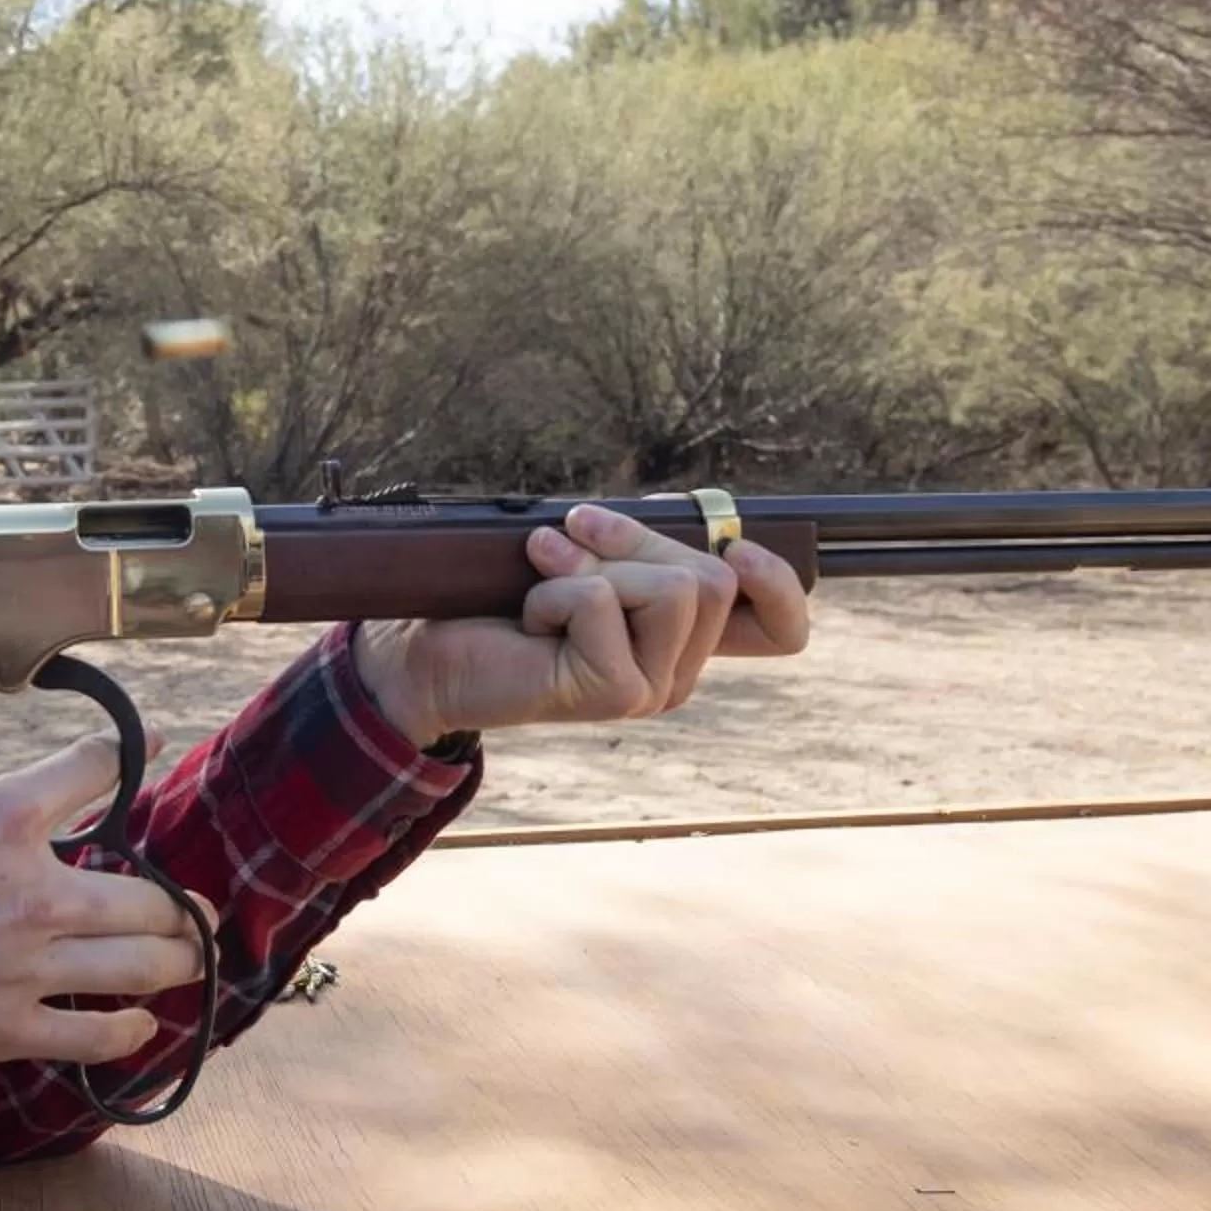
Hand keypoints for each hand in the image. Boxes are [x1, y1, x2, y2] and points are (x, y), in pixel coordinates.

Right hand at [0, 576, 211, 1099]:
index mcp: (0, 818)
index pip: (95, 770)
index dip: (126, 751)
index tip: (149, 743)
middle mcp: (32, 895)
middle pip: (145, 893)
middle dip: (174, 897)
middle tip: (188, 901)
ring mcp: (23, 970)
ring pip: (136, 965)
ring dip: (173, 959)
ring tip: (187, 954)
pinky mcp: (1, 1030)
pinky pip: (92, 1038)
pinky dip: (126, 1032)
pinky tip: (139, 1024)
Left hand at [352, 505, 812, 746]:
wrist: (429, 654)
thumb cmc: (500, 601)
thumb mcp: (588, 559)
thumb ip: (641, 547)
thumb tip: (690, 517)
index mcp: (679, 641)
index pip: (780, 628)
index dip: (781, 584)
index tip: (738, 546)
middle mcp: (676, 672)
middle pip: (715, 578)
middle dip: (636, 541)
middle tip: (565, 544)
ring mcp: (651, 691)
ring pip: (674, 586)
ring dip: (593, 565)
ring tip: (543, 586)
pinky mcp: (616, 693)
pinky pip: (607, 601)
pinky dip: (558, 589)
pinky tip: (531, 619)